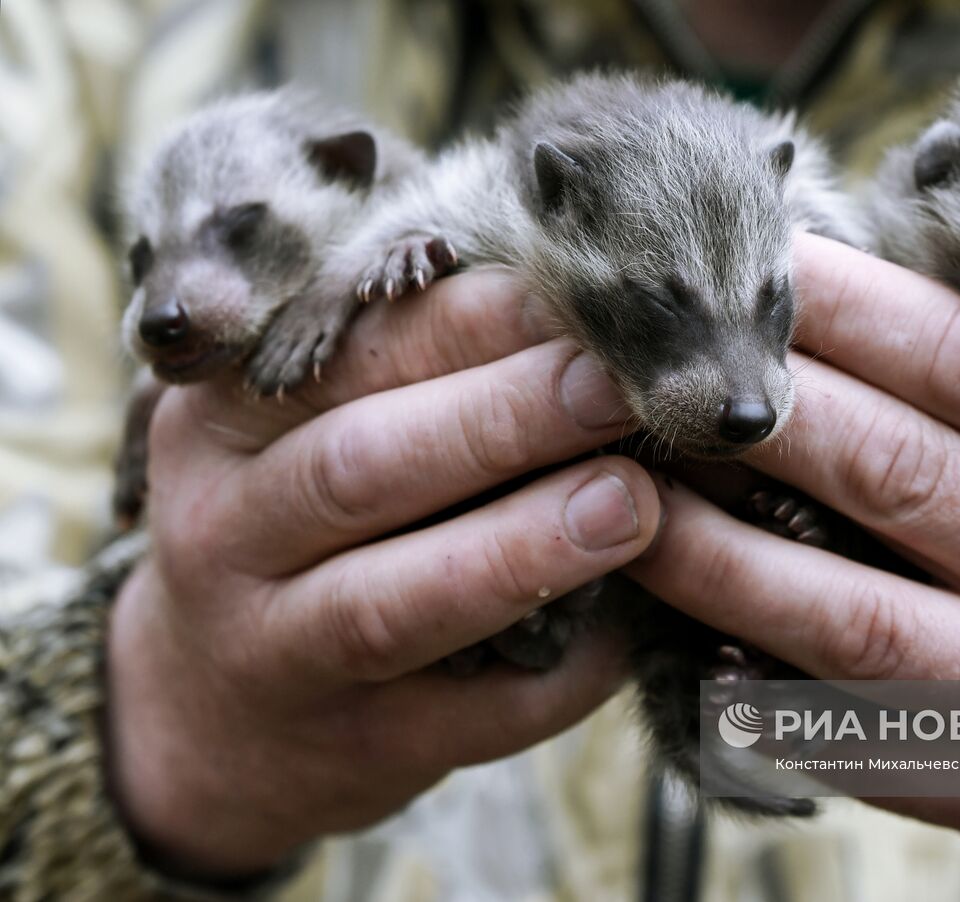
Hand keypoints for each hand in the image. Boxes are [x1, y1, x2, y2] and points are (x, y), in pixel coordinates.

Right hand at [107, 269, 659, 877]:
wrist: (211, 720)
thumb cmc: (303, 531)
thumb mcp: (308, 430)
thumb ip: (410, 372)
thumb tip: (576, 315)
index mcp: (222, 421)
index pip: (343, 353)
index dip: (470, 322)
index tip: (578, 297)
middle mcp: (227, 535)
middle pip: (361, 467)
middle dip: (502, 419)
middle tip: (618, 384)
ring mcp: (280, 655)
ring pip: (395, 602)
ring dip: (522, 545)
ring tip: (633, 501)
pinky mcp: (359, 748)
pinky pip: (469, 715)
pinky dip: (557, 672)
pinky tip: (629, 626)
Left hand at [627, 235, 959, 860]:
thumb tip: (809, 289)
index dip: (843, 305)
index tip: (745, 261)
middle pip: (900, 475)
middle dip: (761, 414)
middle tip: (655, 371)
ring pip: (853, 615)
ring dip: (718, 554)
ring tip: (629, 500)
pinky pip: (850, 730)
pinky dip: (754, 681)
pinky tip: (675, 635)